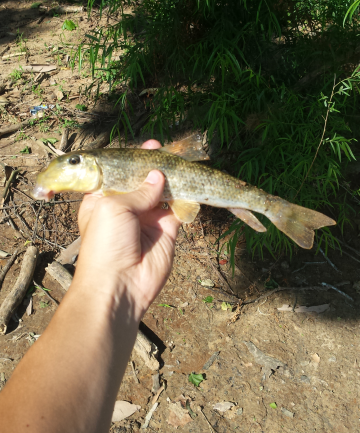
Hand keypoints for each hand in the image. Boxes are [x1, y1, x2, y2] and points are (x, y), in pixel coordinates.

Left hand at [74, 140, 180, 317]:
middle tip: (172, 151)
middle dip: (157, 167)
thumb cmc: (105, 244)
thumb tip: (158, 176)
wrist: (119, 286)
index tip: (150, 146)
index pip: (120, 173)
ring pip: (164, 193)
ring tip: (185, 163)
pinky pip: (180, 210)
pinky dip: (187, 199)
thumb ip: (138, 190)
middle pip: (144, 181)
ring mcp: (148, 219)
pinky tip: (191, 186)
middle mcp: (126, 207)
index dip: (134, 160)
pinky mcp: (168, 231)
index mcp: (104, 199)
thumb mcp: (113, 208)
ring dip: (174, 180)